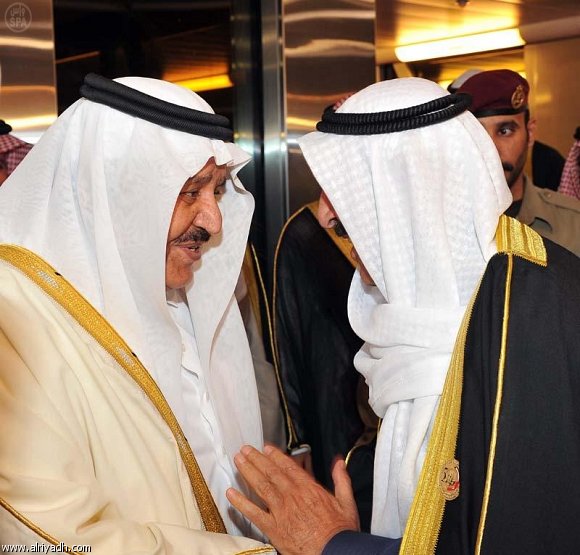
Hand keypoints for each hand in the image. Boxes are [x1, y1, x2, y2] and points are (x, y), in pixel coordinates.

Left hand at [226, 445, 358, 554]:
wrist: (334, 552)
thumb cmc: (340, 532)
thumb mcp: (346, 501)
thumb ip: (341, 479)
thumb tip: (338, 462)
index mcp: (308, 488)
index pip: (288, 466)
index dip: (275, 456)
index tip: (266, 448)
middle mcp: (292, 496)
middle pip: (271, 473)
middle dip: (257, 459)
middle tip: (245, 449)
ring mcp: (281, 511)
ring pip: (261, 486)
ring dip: (248, 472)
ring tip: (238, 461)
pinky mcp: (273, 528)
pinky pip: (253, 513)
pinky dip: (241, 502)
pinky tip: (231, 493)